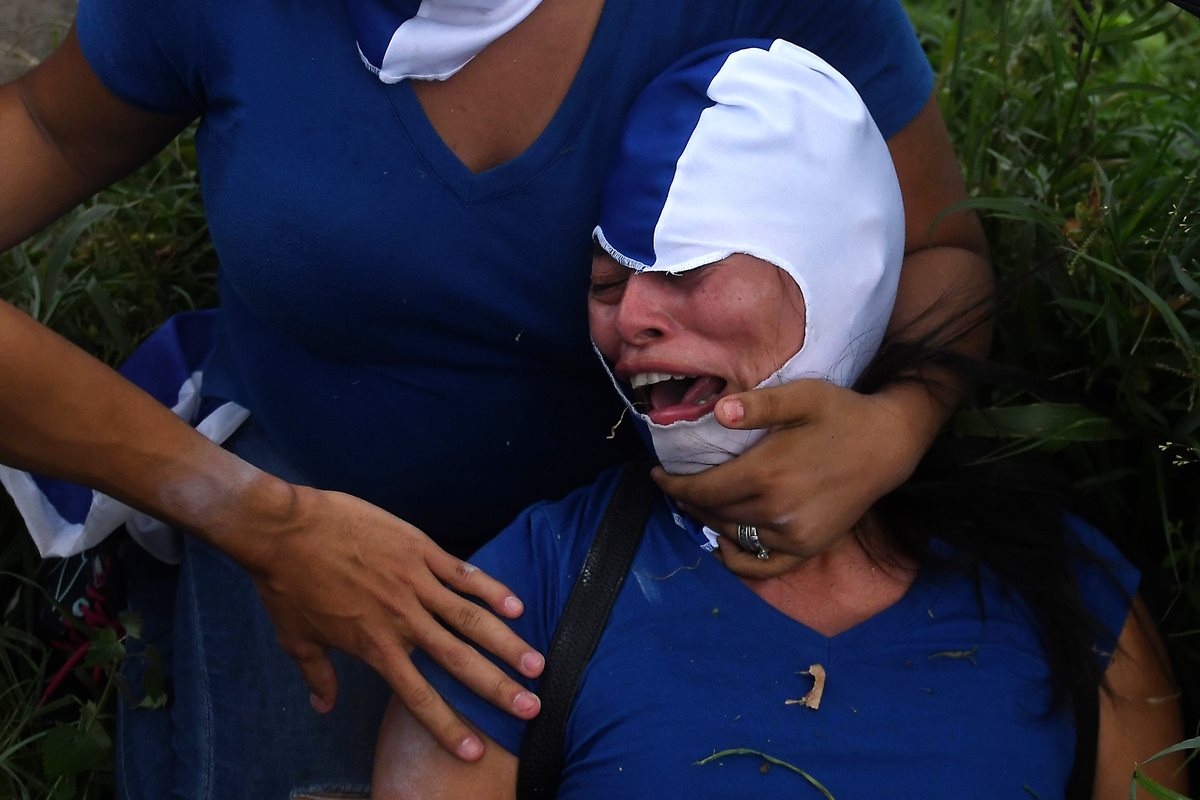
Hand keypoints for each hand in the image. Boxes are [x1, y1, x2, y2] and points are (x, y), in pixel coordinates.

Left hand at [229, 484, 543, 761]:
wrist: (284, 530)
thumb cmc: (287, 586)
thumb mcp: (296, 639)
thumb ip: (317, 676)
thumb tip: (322, 708)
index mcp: (375, 647)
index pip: (420, 697)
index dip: (449, 726)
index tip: (476, 751)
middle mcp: (402, 620)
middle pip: (459, 661)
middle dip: (498, 687)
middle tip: (531, 707)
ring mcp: (414, 583)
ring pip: (470, 618)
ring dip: (507, 642)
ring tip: (536, 663)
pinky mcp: (418, 550)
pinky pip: (462, 573)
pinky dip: (490, 589)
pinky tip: (517, 604)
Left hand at [653, 379, 944, 558]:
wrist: (888, 445)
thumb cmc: (840, 413)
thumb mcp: (802, 396)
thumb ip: (759, 404)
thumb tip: (720, 411)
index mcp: (767, 474)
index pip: (702, 491)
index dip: (673, 485)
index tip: (656, 474)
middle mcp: (776, 512)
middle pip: (713, 514)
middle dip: (687, 501)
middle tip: (673, 485)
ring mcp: (793, 535)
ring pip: (732, 536)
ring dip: (707, 522)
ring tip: (695, 504)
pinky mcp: (808, 547)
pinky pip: (762, 566)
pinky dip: (737, 560)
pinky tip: (723, 544)